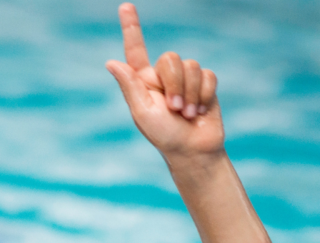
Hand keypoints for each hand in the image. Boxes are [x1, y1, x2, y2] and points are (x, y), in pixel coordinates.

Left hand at [105, 3, 223, 157]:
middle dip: (176, 84)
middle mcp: (163, 77)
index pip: (136, 50)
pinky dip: (205, 94)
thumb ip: (130, 86)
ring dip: (191, 93)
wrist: (193, 150)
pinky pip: (208, 75)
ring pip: (192, 65)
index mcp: (143, 82)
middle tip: (174, 109)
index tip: (125, 6)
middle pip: (171, 58)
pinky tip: (201, 111)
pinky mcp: (205, 84)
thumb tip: (111, 62)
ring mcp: (185, 80)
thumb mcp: (143, 113)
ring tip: (187, 114)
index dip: (132, 28)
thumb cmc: (164, 136)